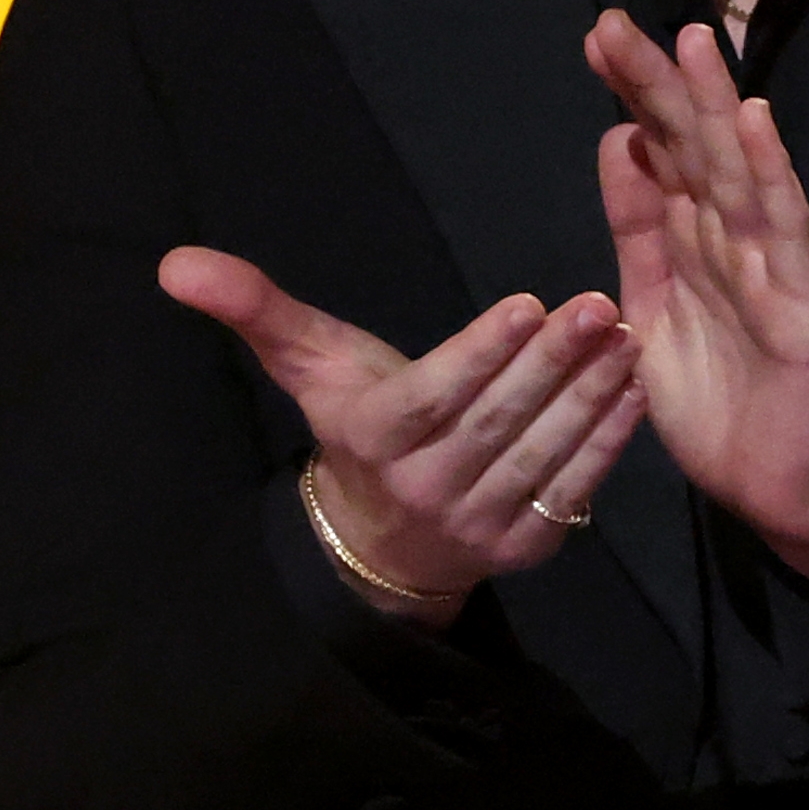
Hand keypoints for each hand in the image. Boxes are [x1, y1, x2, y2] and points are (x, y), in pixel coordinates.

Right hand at [156, 251, 642, 620]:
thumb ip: (255, 309)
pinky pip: (572, 492)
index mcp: (373, 440)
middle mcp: (425, 488)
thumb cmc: (354, 426)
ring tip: (625, 336)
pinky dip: (607, 443)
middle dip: (552, 362)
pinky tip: (635, 391)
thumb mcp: (307, 367)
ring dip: (590, 396)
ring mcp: (479, 524)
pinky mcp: (523, 547)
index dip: (478, 355)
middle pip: (496, 422)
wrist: (380, 542)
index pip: (431, 396)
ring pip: (541, 455)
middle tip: (599, 305)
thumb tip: (174, 262)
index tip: (528, 302)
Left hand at [586, 10, 808, 585]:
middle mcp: (733, 241)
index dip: (632, 97)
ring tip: (693, 41)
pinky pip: (785, 233)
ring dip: (716, 107)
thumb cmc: (720, 406)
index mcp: (692, 242)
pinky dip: (772, 176)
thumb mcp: (650, 308)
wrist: (777, 491)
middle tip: (614, 24)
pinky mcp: (802, 304)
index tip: (596, 41)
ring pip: (738, 173)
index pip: (661, 152)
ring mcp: (772, 266)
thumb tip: (618, 141)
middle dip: (658, 86)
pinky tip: (756, 125)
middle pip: (694, 148)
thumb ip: (636, 229)